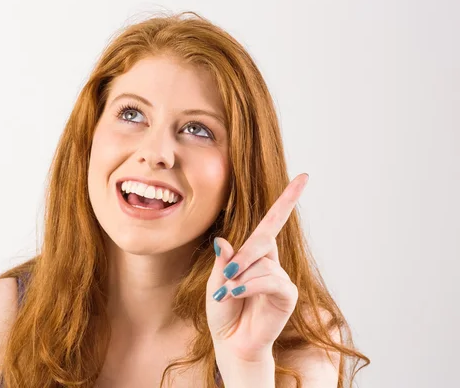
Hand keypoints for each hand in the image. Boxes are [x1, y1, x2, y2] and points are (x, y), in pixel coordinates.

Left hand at [206, 173, 308, 362]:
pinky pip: (269, 280)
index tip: (303, 177)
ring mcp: (281, 278)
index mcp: (254, 255)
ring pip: (262, 264)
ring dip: (241, 279)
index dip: (287, 200)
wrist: (231, 343)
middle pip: (261, 241)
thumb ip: (224, 262)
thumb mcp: (216, 282)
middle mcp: (270, 263)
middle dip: (241, 258)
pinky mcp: (287, 294)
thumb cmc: (224, 312)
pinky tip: (237, 295)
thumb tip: (223, 240)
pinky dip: (250, 286)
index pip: (272, 222)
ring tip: (229, 295)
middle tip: (226, 278)